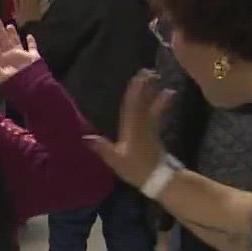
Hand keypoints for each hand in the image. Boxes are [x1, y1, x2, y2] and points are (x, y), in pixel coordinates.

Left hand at [0, 18, 41, 84]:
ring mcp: (21, 56)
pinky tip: (29, 36)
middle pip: (3, 40)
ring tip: (8, 25)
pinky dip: (31, 42)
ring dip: (12, 34)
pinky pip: (32, 48)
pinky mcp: (32, 57)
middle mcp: (10, 56)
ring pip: (15, 42)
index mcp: (1, 60)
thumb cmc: (13, 82)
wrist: (30, 88)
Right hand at [84, 74, 172, 189]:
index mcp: (130, 129)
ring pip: (151, 106)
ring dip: (153, 92)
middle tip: (148, 71)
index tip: (137, 77)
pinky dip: (161, 104)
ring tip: (157, 79)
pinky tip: (167, 94)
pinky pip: (157, 114)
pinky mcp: (155, 134)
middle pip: (142, 103)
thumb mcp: (115, 160)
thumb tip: (84, 136)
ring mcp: (150, 129)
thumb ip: (101, 147)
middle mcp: (141, 125)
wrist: (158, 179)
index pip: (131, 107)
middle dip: (144, 87)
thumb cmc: (135, 169)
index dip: (134, 92)